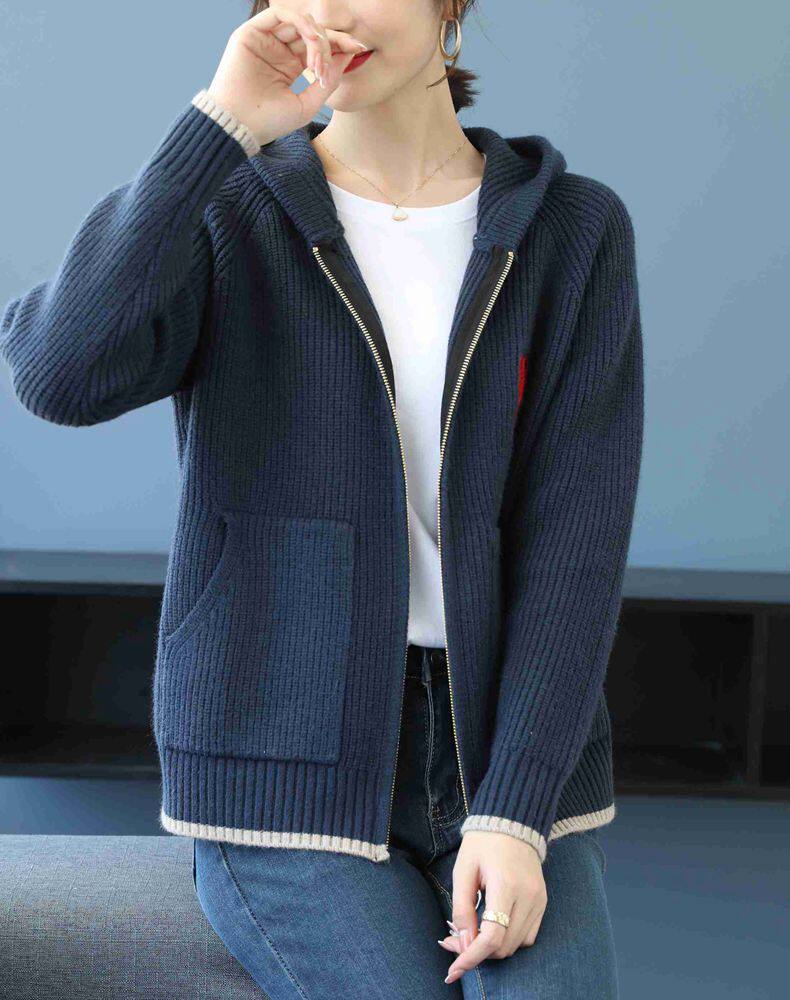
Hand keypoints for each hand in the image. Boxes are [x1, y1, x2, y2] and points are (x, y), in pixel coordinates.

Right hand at [206, 3, 368, 146]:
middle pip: (312, 33)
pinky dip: (300, 23)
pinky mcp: (251, 33)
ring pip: (300, 23)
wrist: (240, 126)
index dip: (340, 45)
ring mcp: (266, 40)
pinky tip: (311, 40)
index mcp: (291, 67)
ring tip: (320, 62)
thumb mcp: (308, 104)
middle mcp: (280, 51)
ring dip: (317, 37)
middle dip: (333, 40)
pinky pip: (280, 14)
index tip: (359, 48)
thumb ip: (329, 81)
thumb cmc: (270, 122)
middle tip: (348, 51)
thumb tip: (347, 54)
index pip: (319, 48)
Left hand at [437, 831, 546, 984]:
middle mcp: (528, 897)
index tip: (454, 969)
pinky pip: (528, 935)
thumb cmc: (483, 843)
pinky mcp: (543, 902)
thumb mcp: (463, 870)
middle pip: (504, 946)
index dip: (471, 957)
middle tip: (453, 941)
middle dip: (477, 952)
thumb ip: (463, 908)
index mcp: (506, 885)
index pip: (492, 937)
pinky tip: (492, 927)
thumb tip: (463, 943)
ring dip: (492, 948)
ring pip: (517, 945)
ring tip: (470, 934)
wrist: (512, 821)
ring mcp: (539, 901)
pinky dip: (509, 939)